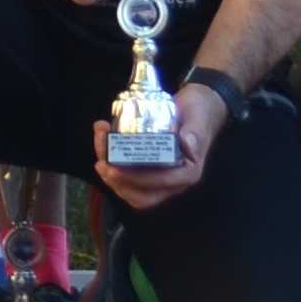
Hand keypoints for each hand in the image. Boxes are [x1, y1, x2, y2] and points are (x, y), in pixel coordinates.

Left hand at [97, 79, 222, 211]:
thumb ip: (195, 132)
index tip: (115, 166)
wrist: (198, 105)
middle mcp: (173, 180)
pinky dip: (113, 166)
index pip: (161, 184)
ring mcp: (160, 176)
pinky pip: (129, 177)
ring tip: (100, 152)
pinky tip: (104, 144)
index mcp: (188, 172)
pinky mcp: (149, 168)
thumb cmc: (200, 112)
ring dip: (111, 177)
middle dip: (118, 183)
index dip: (137, 179)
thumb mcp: (199, 119)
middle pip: (143, 196)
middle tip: (101, 163)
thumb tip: (187, 143)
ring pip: (132, 190)